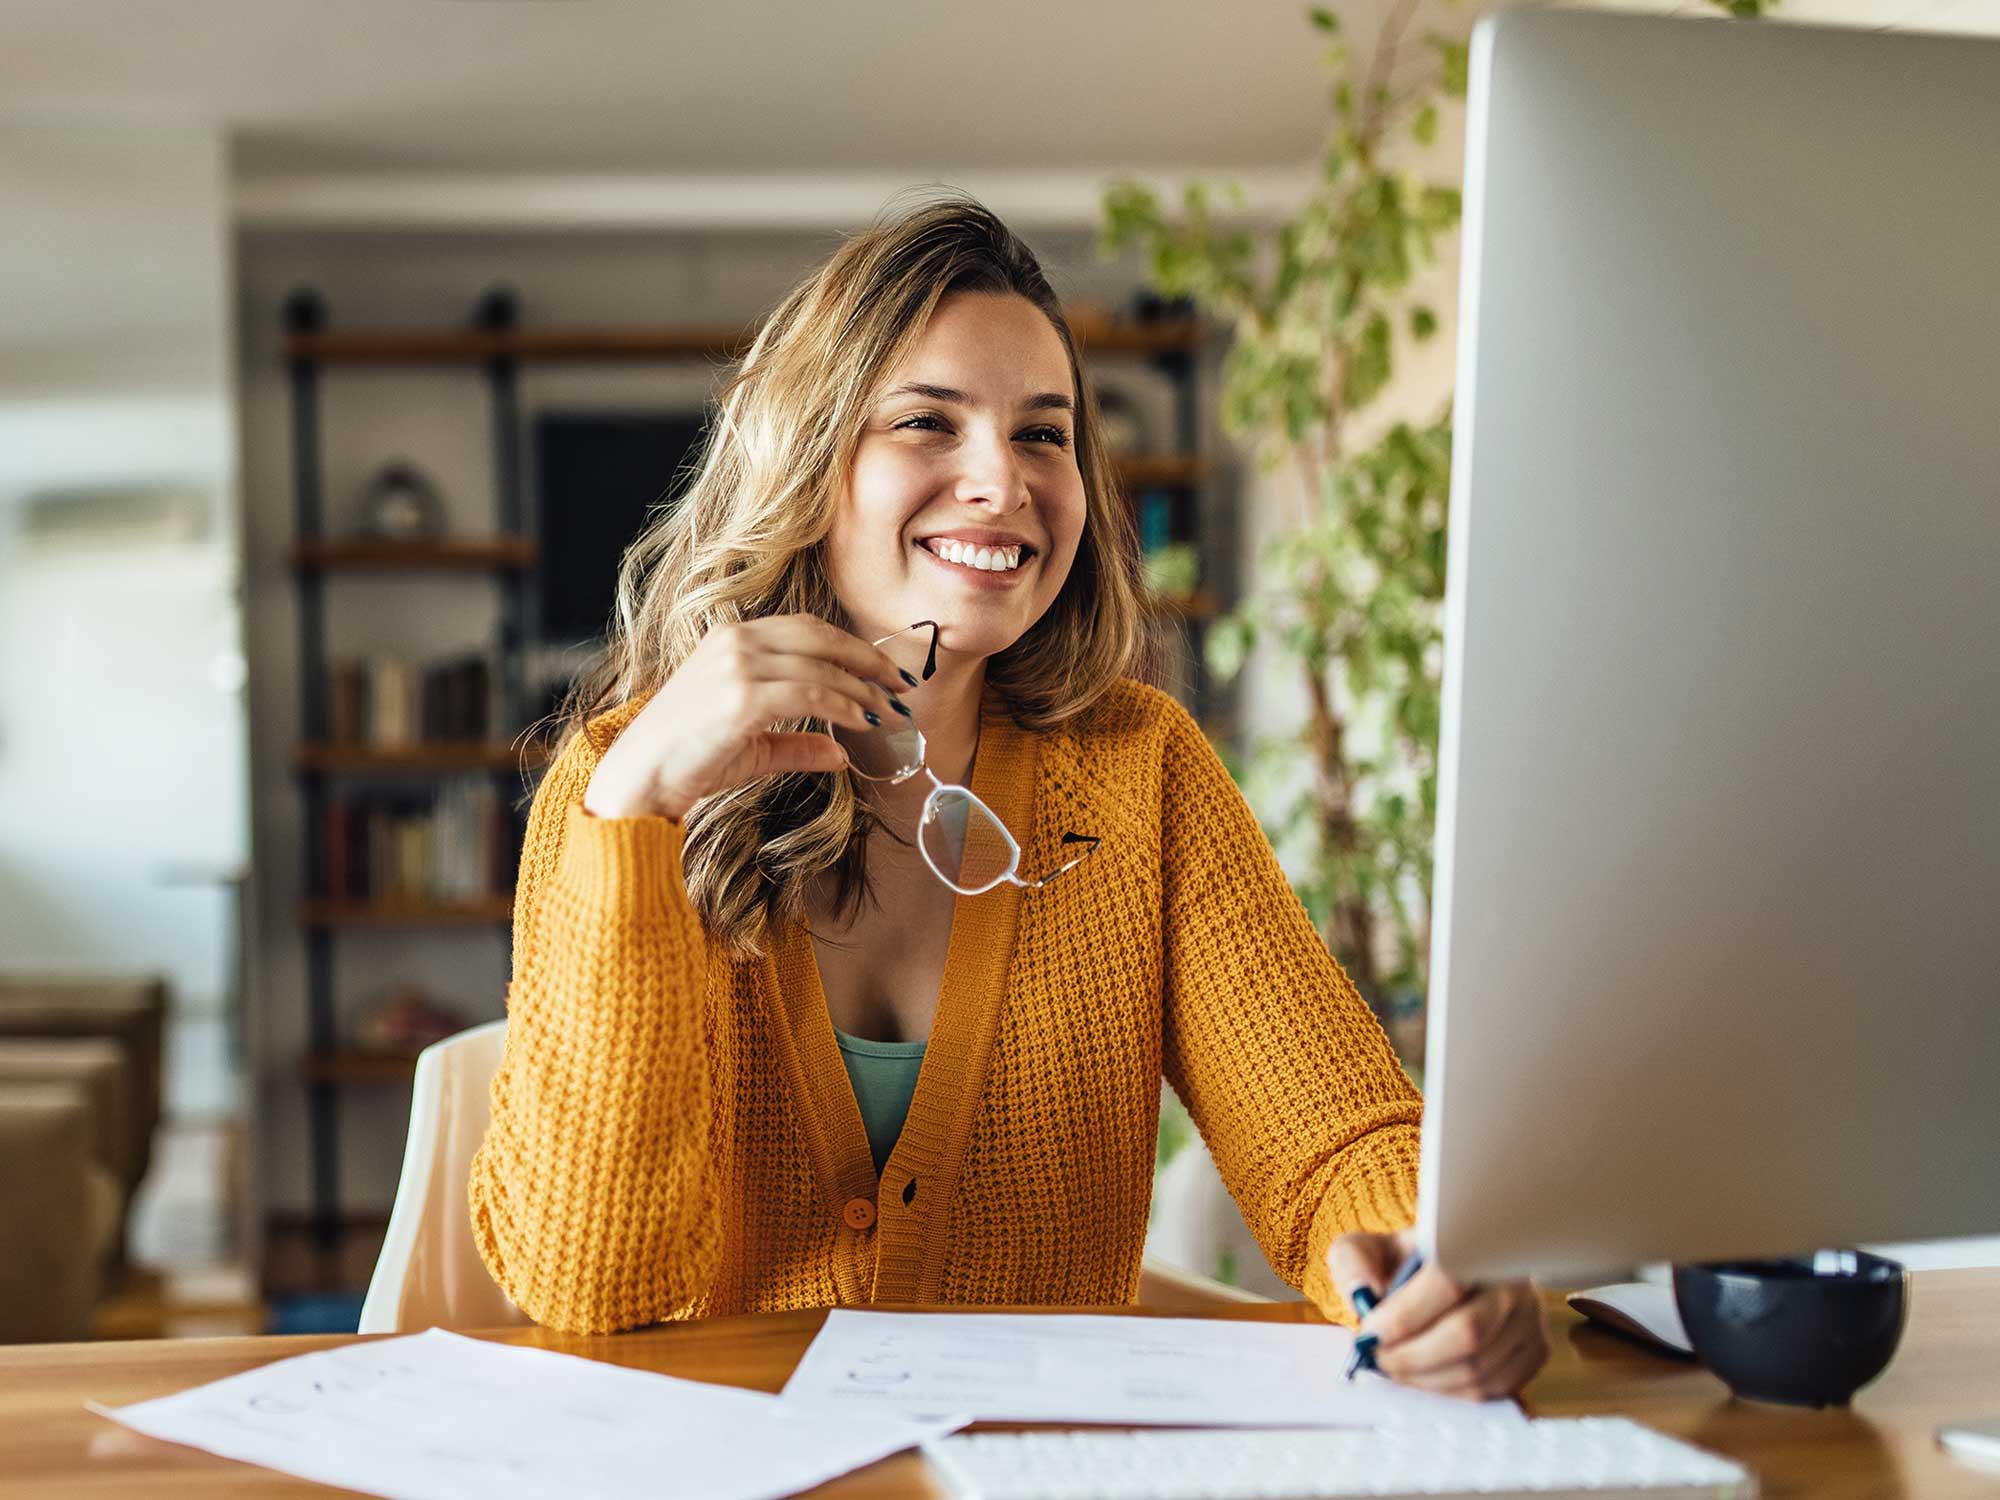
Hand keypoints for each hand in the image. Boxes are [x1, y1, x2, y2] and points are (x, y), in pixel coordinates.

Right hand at [583, 615, 914, 820]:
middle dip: (869, 662)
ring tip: (889, 713)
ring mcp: (736, 666)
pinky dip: (843, 707)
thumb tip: (841, 753)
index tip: (886, 672)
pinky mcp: (740, 698)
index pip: (808, 629)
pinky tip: (862, 724)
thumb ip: (796, 742)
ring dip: (863, 691)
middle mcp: (735, 642)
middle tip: (902, 686)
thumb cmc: (688, 759)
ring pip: (821, 667)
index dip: (853, 648)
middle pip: (821, 638)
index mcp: (733, 638)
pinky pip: (810, 694)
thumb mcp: (751, 745)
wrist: (641, 779)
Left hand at [1327, 1228, 1548, 1400]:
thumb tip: (1363, 1296)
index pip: (1446, 1282)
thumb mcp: (1367, 1248)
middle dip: (1412, 1356)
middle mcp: (1511, 1278)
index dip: (1403, 1317)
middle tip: (1378, 1359)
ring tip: (1397, 1367)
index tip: (1369, 1334)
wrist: (1442, 1274)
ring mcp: (1530, 1316)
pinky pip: (1495, 1387)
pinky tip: (1426, 1376)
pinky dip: (1452, 1391)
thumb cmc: (1402, 1263)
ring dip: (1427, 1378)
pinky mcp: (1534, 1349)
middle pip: (1468, 1333)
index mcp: (1473, 1242)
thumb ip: (1353, 1263)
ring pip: (1479, 1367)